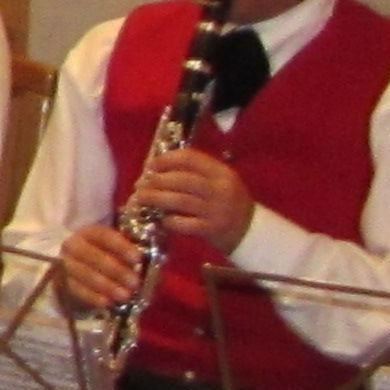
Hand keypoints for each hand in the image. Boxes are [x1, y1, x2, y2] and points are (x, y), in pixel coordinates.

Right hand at [55, 223, 145, 314]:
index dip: (120, 246)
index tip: (137, 258)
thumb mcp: (114, 250)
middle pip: (93, 256)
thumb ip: (129, 252)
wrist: (76, 272)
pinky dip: (92, 297)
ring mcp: (65, 264)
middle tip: (135, 282)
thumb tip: (152, 260)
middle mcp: (73, 245)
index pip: (103, 235)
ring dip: (107, 285)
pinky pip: (77, 290)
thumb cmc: (103, 258)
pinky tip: (107, 302)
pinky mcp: (62, 283)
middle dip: (116, 270)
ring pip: (85, 274)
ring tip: (125, 295)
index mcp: (89, 233)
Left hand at [126, 145, 255, 253]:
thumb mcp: (219, 181)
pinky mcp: (211, 229)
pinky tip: (161, 219)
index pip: (190, 158)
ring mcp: (216, 210)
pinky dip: (168, 220)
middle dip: (156, 181)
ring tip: (140, 199)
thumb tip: (156, 168)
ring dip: (155, 198)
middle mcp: (220, 189)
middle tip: (140, 184)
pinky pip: (183, 223)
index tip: (150, 165)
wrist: (250, 231)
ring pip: (179, 200)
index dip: (166, 159)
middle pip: (181, 180)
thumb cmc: (227, 201)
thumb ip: (195, 173)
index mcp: (221, 172)